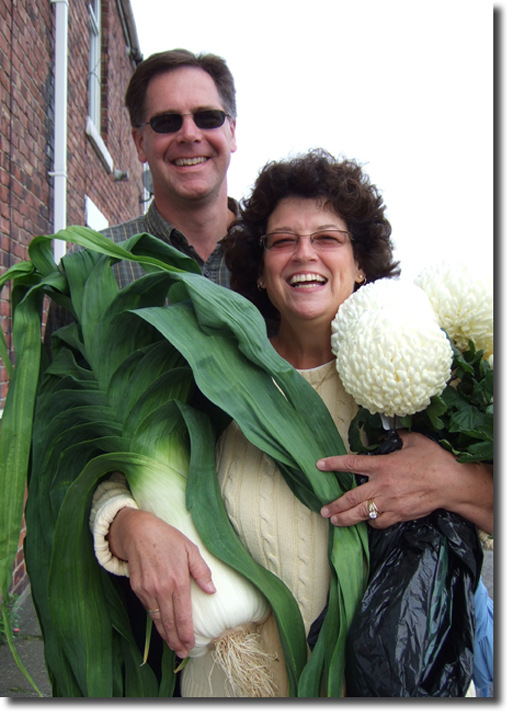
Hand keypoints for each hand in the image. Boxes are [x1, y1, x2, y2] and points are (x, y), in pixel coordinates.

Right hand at [108, 507, 215, 657]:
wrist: (138, 531)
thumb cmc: (167, 538)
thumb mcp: (190, 549)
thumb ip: (201, 571)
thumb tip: (211, 590)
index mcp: (177, 580)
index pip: (183, 614)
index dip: (186, 633)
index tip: (191, 644)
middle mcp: (161, 589)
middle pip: (170, 622)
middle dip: (176, 640)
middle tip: (182, 652)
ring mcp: (147, 590)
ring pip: (158, 618)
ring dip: (165, 634)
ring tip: (173, 646)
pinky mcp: (137, 588)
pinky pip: (149, 609)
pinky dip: (156, 621)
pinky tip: (162, 627)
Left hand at [317, 430, 492, 532]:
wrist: (451, 484)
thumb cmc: (435, 460)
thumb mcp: (415, 441)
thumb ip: (399, 438)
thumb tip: (392, 434)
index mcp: (383, 465)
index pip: (351, 463)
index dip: (333, 464)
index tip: (320, 466)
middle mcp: (382, 485)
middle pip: (351, 498)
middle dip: (335, 505)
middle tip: (324, 510)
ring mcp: (390, 502)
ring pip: (361, 514)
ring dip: (346, 518)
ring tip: (336, 521)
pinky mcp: (399, 514)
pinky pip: (380, 522)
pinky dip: (372, 522)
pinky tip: (368, 521)